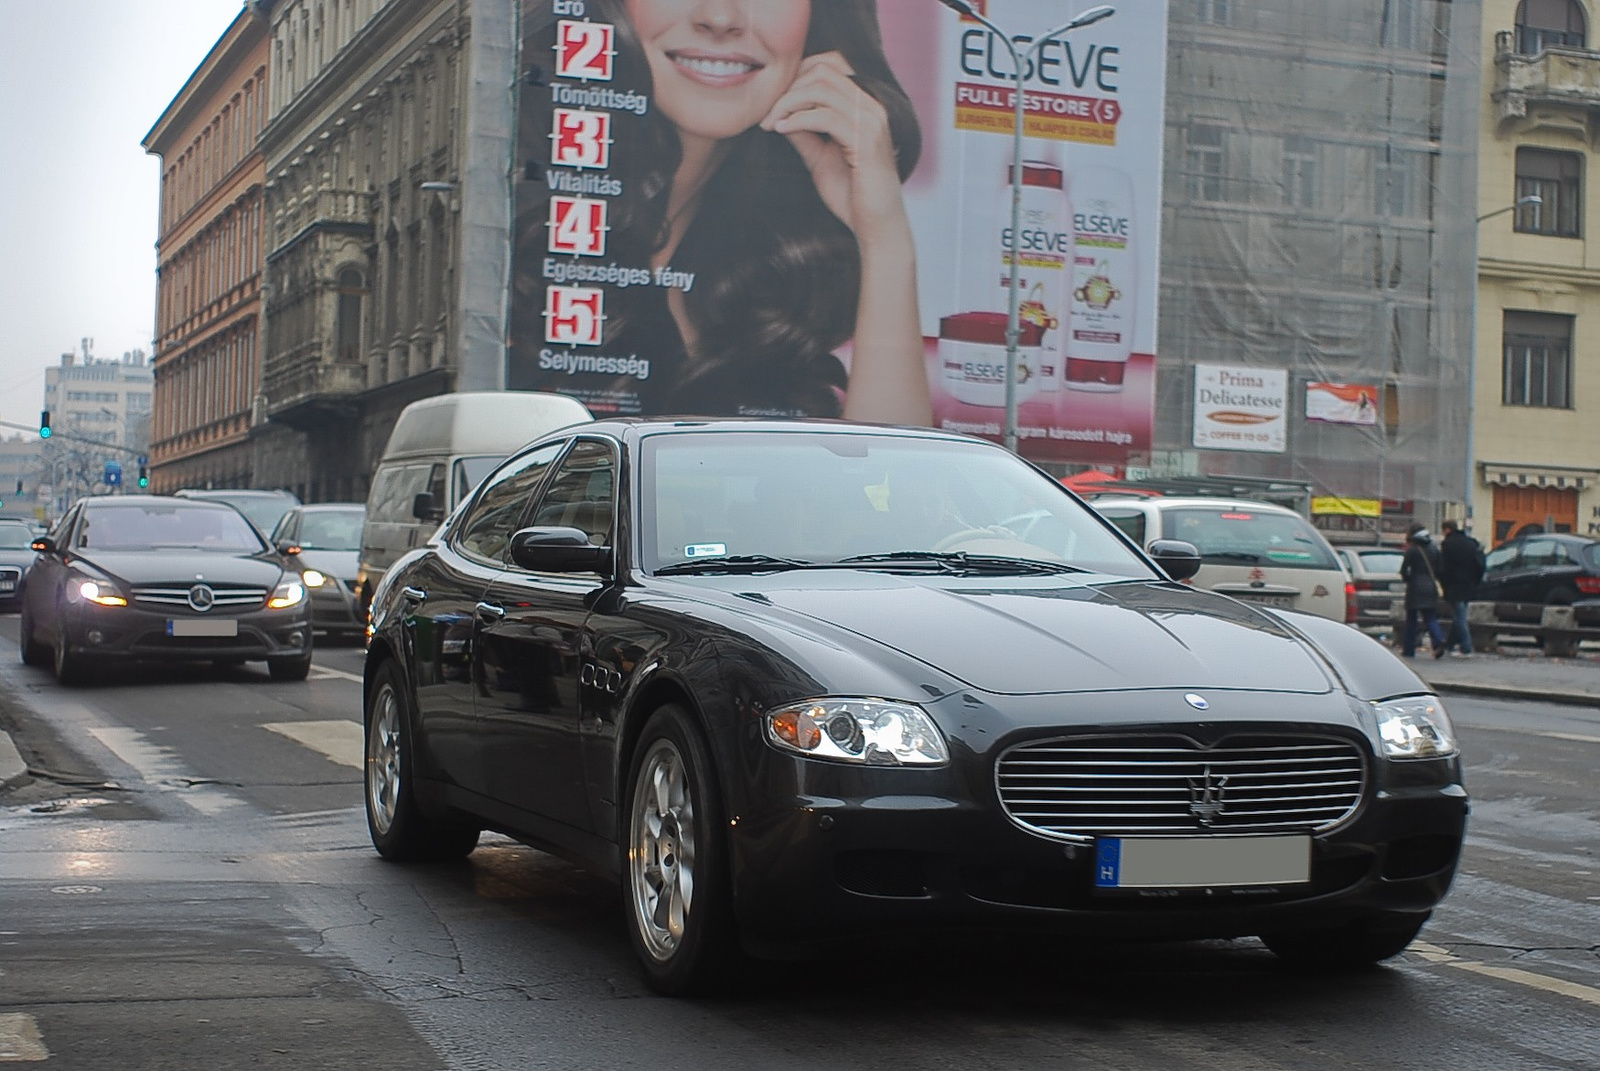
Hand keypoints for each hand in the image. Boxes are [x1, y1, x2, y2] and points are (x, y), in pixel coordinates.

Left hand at [760, 52, 909, 246]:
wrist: (876, 227)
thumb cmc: (852, 195)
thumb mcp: (820, 157)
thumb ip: (804, 133)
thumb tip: (778, 113)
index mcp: (864, 105)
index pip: (830, 64)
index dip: (797, 75)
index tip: (773, 101)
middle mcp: (871, 106)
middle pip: (823, 70)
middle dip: (788, 88)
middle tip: (766, 113)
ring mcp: (872, 121)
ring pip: (822, 90)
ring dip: (788, 103)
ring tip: (770, 123)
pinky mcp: (867, 141)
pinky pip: (826, 117)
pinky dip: (798, 120)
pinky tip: (781, 130)